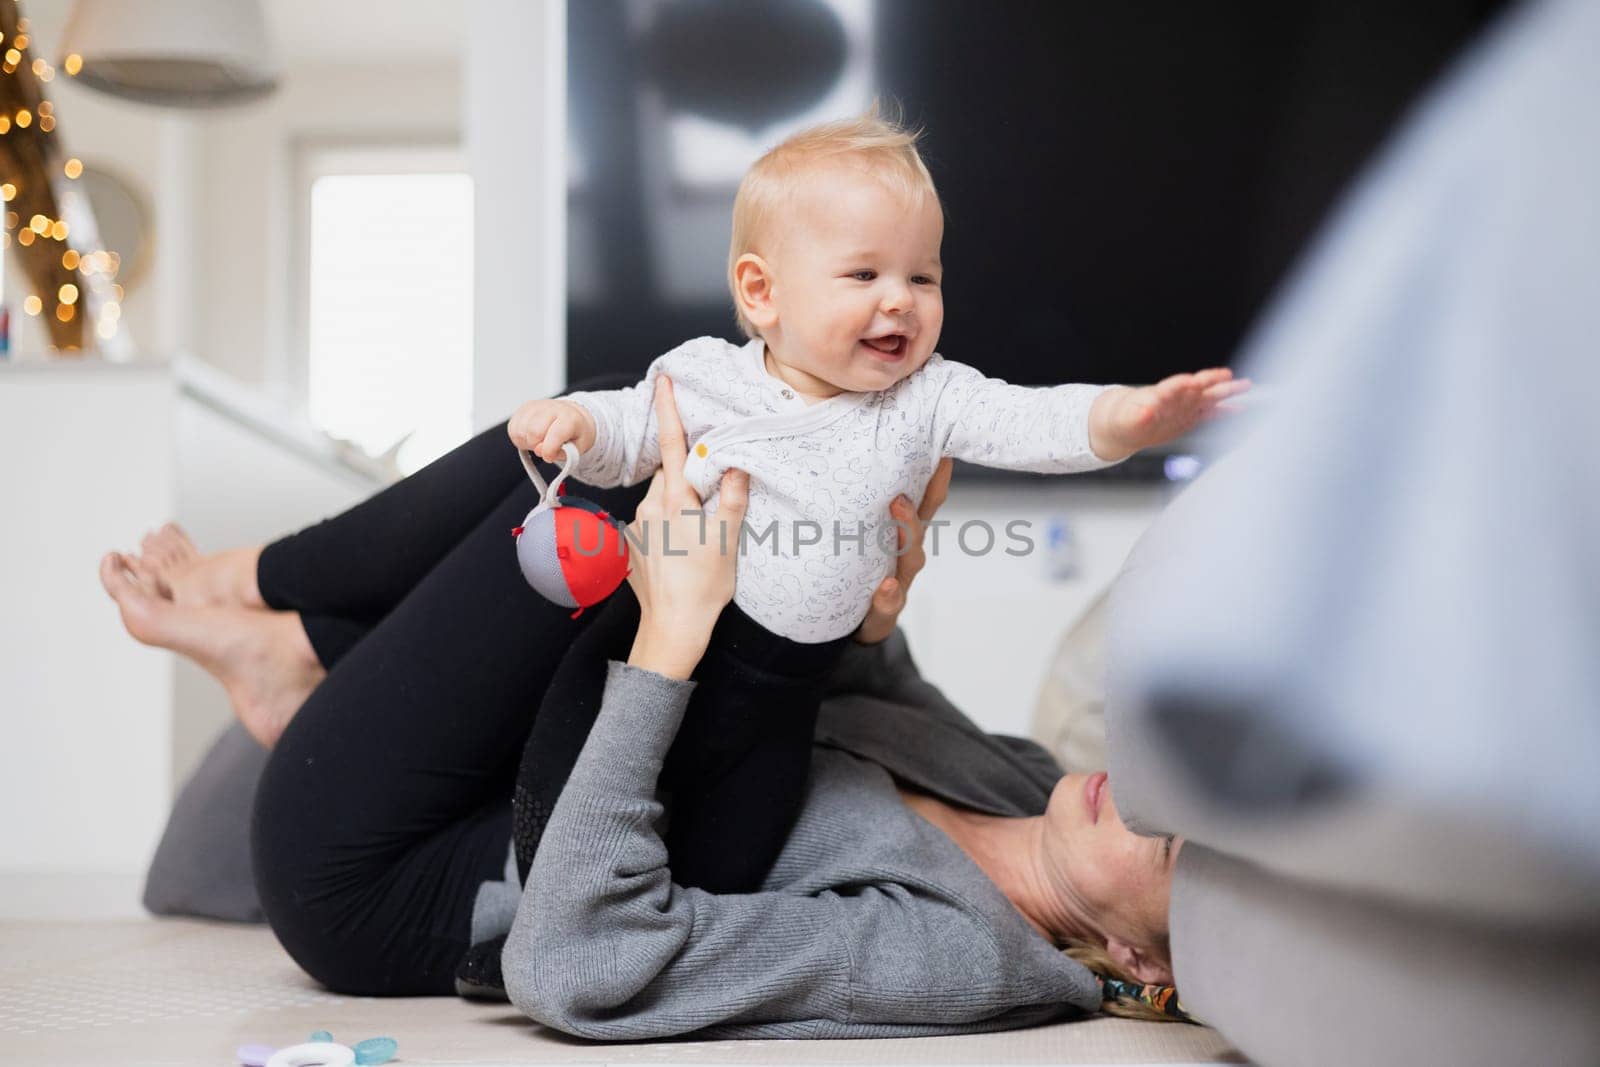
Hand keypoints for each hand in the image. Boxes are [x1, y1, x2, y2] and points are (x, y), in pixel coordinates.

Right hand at [507, 398, 597, 461]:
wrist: (573, 416)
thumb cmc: (575, 433)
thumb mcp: (579, 448)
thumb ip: (564, 454)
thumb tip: (540, 450)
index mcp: (570, 417)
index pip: (556, 434)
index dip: (549, 450)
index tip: (549, 457)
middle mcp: (551, 408)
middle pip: (534, 432)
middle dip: (537, 446)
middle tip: (545, 446)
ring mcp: (536, 406)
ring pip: (520, 431)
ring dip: (527, 442)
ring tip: (539, 441)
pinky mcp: (524, 408)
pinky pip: (513, 428)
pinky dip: (519, 438)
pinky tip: (530, 436)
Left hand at [625, 375, 750, 679]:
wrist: (671, 630)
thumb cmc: (703, 588)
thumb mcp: (727, 541)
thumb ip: (731, 497)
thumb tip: (737, 464)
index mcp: (675, 501)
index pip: (673, 445)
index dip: (669, 410)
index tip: (663, 381)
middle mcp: (649, 509)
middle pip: (670, 475)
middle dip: (687, 475)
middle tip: (709, 498)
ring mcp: (636, 529)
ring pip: (661, 500)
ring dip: (678, 506)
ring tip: (697, 537)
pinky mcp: (631, 547)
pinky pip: (653, 524)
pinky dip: (668, 529)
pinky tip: (682, 553)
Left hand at [853, 457, 952, 644]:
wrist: (856, 622)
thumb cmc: (861, 571)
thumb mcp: (860, 536)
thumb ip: (859, 504)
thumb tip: (843, 455)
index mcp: (903, 532)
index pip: (924, 501)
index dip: (935, 476)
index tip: (939, 452)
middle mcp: (906, 553)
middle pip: (920, 525)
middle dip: (917, 502)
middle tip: (904, 487)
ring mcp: (899, 580)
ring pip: (910, 559)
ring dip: (907, 539)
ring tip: (900, 524)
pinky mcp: (886, 608)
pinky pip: (890, 602)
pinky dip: (889, 595)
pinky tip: (887, 587)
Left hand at [1087, 368, 1250, 461]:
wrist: (1126, 426)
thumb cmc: (1123, 418)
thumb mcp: (1126, 419)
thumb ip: (1137, 416)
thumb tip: (1144, 412)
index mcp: (1159, 395)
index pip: (1173, 386)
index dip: (1183, 384)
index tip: (1193, 381)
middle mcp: (1176, 398)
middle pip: (1197, 387)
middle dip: (1213, 382)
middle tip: (1229, 376)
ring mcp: (1185, 407)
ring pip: (1209, 397)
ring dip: (1226, 392)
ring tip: (1245, 386)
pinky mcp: (1190, 418)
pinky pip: (1210, 413)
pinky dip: (1224, 411)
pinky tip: (1239, 409)